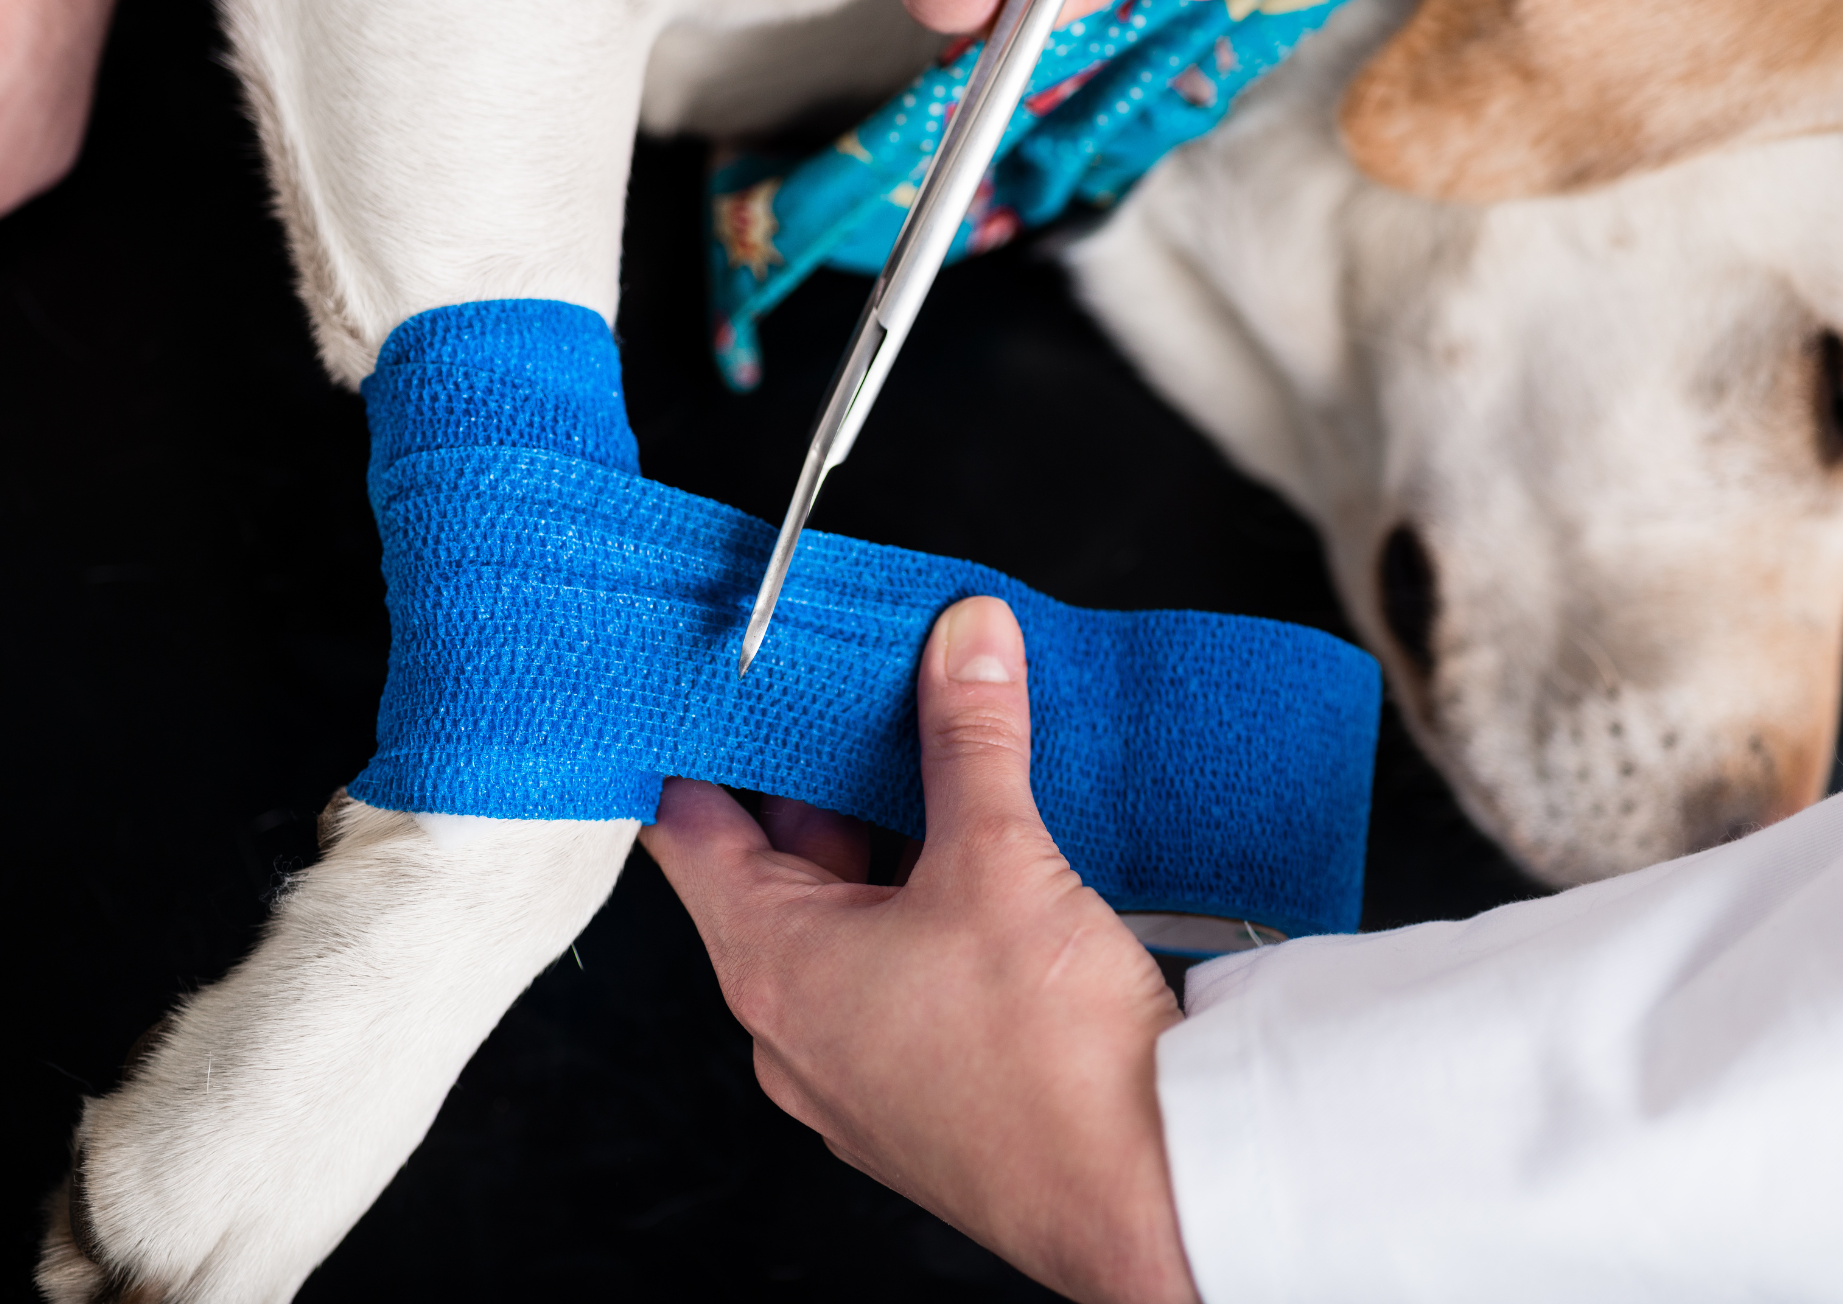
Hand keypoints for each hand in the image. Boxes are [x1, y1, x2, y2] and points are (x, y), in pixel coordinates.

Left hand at [644, 597, 1198, 1303]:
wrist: (1152, 1198)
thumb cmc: (1051, 1068)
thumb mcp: (1000, 859)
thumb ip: (972, 737)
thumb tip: (962, 643)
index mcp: (773, 967)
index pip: (691, 831)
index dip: (704, 746)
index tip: (724, 685)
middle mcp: (797, 1029)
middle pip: (777, 871)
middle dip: (826, 780)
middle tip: (871, 696)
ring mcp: (861, 1070)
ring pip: (847, 926)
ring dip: (890, 847)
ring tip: (948, 767)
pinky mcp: (929, 1092)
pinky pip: (901, 978)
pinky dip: (928, 912)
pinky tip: (995, 867)